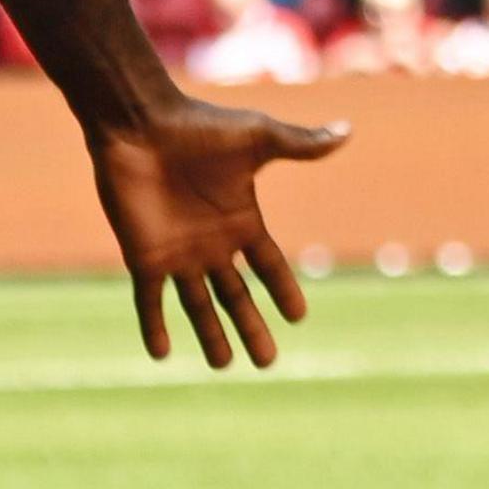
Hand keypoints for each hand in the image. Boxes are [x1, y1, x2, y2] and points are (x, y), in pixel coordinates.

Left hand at [85, 100, 347, 369]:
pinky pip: (148, 300)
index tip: (298, 318)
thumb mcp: (256, 138)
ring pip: (197, 305)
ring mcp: (177, 253)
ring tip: (222, 365)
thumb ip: (299, 143)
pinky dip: (153, 325)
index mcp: (241, 220)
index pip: (268, 266)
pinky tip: (161, 353)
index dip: (282, 291)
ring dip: (210, 335)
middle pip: (236, 296)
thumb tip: (348, 130)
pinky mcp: (143, 256)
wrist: (139, 123)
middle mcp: (211, 243)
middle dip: (251, 328)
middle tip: (267, 363)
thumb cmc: (197, 126)